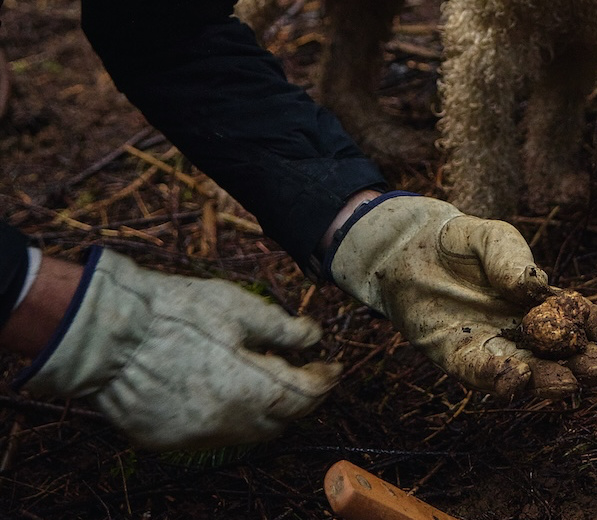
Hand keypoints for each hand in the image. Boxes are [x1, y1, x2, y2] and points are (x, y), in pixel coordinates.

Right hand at [20, 248, 339, 449]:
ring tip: (270, 379)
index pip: (304, 396)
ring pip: (248, 433)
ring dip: (267, 410)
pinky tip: (227, 390)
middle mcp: (225, 422)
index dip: (325, 380)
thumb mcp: (240, 308)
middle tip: (308, 373)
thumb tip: (316, 337)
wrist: (112, 333)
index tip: (334, 366)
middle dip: (301, 398)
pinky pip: (213, 434)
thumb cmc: (177, 313)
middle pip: (280, 420)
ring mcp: (194, 436)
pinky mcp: (167, 439)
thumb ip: (283, 328)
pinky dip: (230, 416)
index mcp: (249, 388)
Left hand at [327, 193, 596, 398]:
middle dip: (584, 364)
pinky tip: (516, 377)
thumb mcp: (493, 238)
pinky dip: (498, 378)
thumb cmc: (462, 242)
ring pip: (527, 372)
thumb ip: (513, 259)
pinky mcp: (455, 355)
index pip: (580, 319)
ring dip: (548, 381)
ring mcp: (491, 345)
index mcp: (542, 300)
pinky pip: (479, 372)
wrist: (409, 249)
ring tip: (568, 381)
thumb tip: (533, 287)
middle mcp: (522, 330)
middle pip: (561, 355)